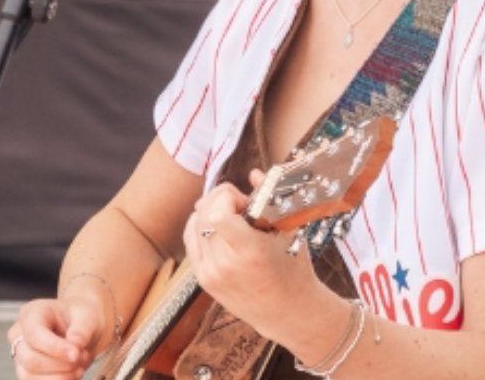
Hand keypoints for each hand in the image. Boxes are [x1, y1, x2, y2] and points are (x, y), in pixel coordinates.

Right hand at [8, 297, 105, 379]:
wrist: (83, 329)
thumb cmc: (80, 317)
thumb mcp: (87, 316)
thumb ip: (81, 330)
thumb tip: (75, 344)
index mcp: (31, 313)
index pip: (34, 334)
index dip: (54, 348)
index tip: (76, 354)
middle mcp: (19, 335)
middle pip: (30, 359)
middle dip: (60, 364)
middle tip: (82, 357)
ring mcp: (20, 355)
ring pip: (29, 376)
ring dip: (59, 377)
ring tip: (80, 367)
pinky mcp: (26, 372)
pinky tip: (72, 375)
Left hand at [182, 172, 325, 342]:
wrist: (287, 312)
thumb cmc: (293, 268)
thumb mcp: (288, 230)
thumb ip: (269, 198)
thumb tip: (254, 173)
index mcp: (249, 252)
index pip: (218, 213)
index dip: (227, 196)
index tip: (244, 201)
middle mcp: (224, 264)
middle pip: (204, 213)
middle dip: (221, 199)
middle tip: (240, 205)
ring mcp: (210, 274)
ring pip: (195, 224)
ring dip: (211, 211)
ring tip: (233, 217)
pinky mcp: (203, 279)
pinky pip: (191, 240)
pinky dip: (200, 225)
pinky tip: (217, 224)